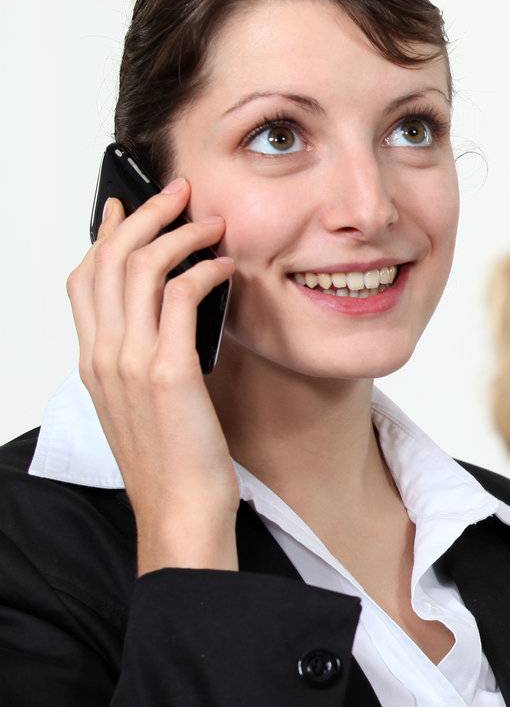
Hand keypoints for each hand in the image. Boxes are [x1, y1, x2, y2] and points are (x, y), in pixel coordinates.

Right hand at [68, 180, 238, 574]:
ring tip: (211, 222)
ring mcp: (130, 362)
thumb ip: (154, 361)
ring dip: (178, 234)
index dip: (105, 236)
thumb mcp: (154, 405)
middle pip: (108, 261)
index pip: (86, 281)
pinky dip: (202, 270)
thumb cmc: (177, 466)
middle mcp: (104, 356)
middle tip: (180, 193)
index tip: (126, 206)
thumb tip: (177, 325)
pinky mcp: (167, 372)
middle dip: (144, 216)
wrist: (179, 513)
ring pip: (139, 269)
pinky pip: (178, 297)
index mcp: (96, 363)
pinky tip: (226, 266)